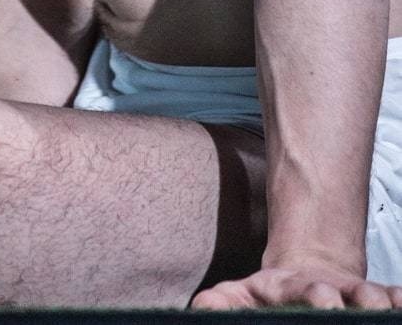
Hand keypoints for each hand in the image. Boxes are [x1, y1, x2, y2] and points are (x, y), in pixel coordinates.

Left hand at [193, 264, 401, 310]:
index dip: (315, 296)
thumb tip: (203, 307)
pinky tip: (401, 303)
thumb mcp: (241, 298)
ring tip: (380, 309)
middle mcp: (324, 290)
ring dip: (375, 302)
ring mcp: (347, 295)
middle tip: (348, 308)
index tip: (327, 303)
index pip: (303, 290)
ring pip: (366, 294)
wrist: (304, 277)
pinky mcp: (367, 300)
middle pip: (340, 290)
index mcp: (289, 288)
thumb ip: (221, 303)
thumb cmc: (269, 298)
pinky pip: (387, 296)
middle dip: (350, 300)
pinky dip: (396, 299)